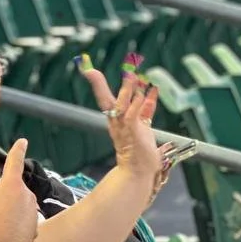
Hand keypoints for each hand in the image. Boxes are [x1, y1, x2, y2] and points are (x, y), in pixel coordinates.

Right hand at [0, 139, 37, 241]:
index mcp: (11, 183)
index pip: (14, 162)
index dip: (17, 151)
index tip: (23, 141)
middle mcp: (26, 194)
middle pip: (15, 192)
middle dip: (6, 200)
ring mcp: (33, 212)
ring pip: (20, 210)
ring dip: (11, 216)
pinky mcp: (35, 229)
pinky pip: (24, 225)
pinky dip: (16, 229)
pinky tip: (6, 238)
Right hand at [80, 65, 160, 197]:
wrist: (139, 170)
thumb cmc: (141, 151)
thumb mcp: (143, 124)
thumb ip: (146, 107)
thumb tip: (151, 92)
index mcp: (116, 119)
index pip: (105, 98)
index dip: (98, 84)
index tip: (89, 70)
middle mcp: (116, 122)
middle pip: (105, 100)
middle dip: (98, 84)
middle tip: (92, 71)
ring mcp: (124, 127)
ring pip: (121, 105)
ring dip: (126, 90)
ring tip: (130, 76)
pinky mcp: (134, 132)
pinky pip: (134, 115)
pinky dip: (139, 104)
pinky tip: (145, 93)